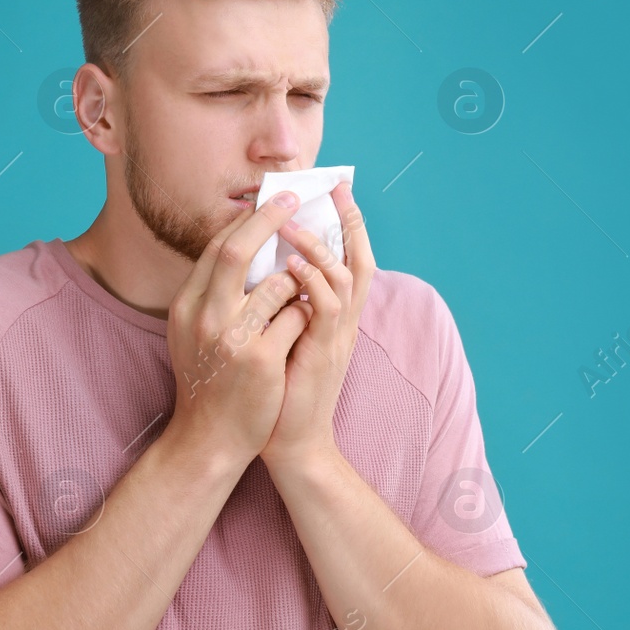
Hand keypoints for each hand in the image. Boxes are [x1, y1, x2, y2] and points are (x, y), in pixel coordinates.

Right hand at [165, 192, 310, 469]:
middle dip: (269, 218)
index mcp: (187, 305)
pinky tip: (311, 318)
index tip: (271, 201)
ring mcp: (231, 338)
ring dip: (298, 276)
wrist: (209, 440)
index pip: (217, 248)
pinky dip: (307, 312)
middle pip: (237, 251)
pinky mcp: (260, 360)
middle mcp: (204, 316)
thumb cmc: (209, 383)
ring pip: (277, 283)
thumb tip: (238, 248)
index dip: (246, 221)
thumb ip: (211, 295)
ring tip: (308, 280)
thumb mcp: (193, 333)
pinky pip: (296, 317)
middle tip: (294, 197)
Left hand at [260, 179, 373, 472]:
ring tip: (294, 222)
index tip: (337, 191)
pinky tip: (292, 264)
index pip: (348, 260)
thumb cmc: (282, 392)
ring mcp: (337, 337)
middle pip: (360, 259)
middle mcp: (344, 323)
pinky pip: (326, 309)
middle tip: (336, 187)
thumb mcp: (287, 338)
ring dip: (320, 246)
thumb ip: (288, 306)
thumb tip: (270, 268)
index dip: (346, 225)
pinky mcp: (324, 353)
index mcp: (335, 317)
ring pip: (344, 278)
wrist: (291, 442)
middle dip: (349, 221)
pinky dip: (312, 282)